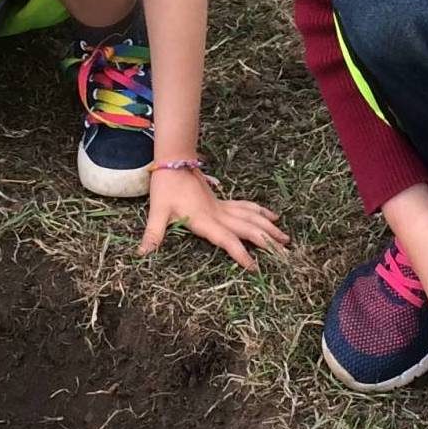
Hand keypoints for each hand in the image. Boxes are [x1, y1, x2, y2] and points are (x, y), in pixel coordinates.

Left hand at [138, 166, 288, 270]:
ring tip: (285, 236)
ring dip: (268, 226)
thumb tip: (141, 254)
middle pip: (248, 228)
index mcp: (205, 220)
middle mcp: (218, 214)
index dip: (241, 254)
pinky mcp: (221, 201)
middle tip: (285, 252)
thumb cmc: (165, 187)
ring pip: (251, 217)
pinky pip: (245, 207)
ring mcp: (221, 206)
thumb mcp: (157, 212)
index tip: (255, 268)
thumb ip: (153, 234)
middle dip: (267, 240)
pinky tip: (271, 215)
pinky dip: (260, 211)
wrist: (174, 160)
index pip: (227, 240)